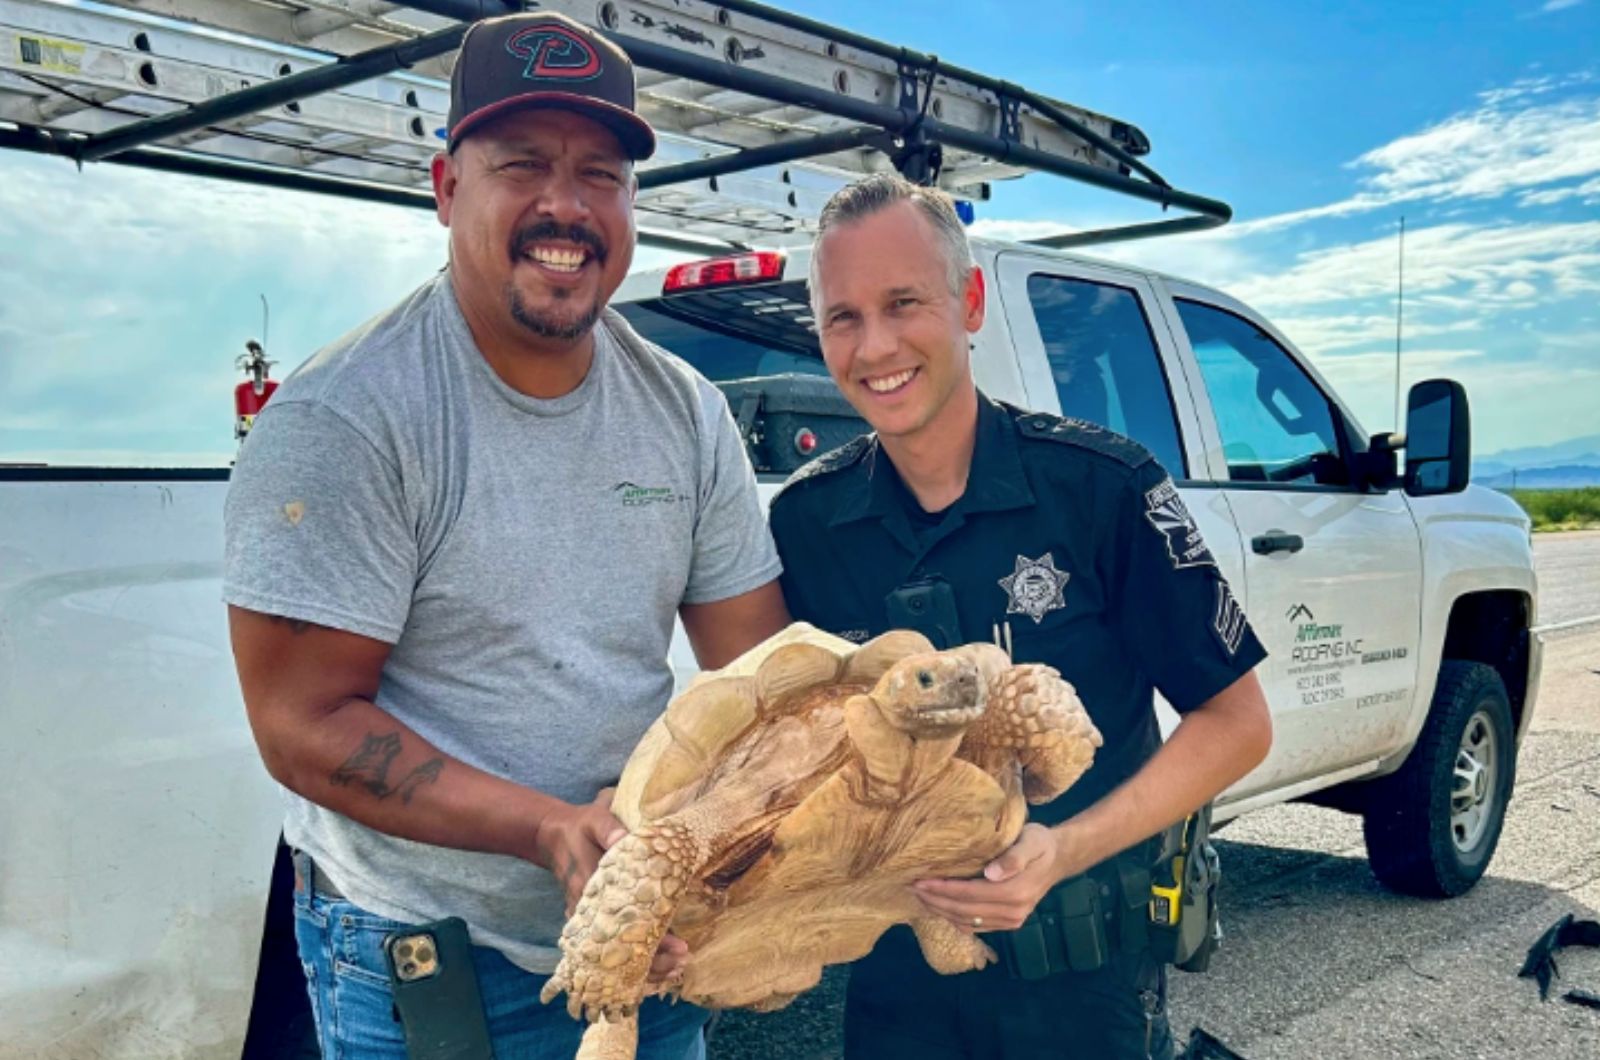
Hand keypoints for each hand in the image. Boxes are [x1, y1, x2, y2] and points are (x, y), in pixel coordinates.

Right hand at [533, 788, 691, 982]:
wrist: (553, 835)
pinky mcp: (593, 919)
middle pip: (622, 951)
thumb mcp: (594, 821)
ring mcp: (590, 920)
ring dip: (646, 965)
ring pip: (617, 954)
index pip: (625, 927)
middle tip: (683, 960)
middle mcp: (590, 913)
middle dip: (654, 962)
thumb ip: (609, 830)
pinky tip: (658, 961)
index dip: (653, 941)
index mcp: (592, 891)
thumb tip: (625, 839)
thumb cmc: (579, 828)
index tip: (679, 947)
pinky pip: (613, 947)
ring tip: (677, 967)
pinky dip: (634, 957)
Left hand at [913, 824, 1077, 931]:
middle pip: (964, 911)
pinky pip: (976, 925)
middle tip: (911, 889)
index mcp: (1015, 893)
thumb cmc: (1040, 844)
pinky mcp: (1008, 923)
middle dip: (936, 901)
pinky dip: (955, 918)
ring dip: (941, 911)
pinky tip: (940, 907)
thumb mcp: (1031, 842)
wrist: (1058, 858)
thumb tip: (990, 874)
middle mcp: (1012, 912)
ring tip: (920, 897)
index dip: (943, 890)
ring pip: (967, 921)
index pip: (969, 894)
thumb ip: (1013, 858)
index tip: (920, 882)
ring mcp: (1011, 921)